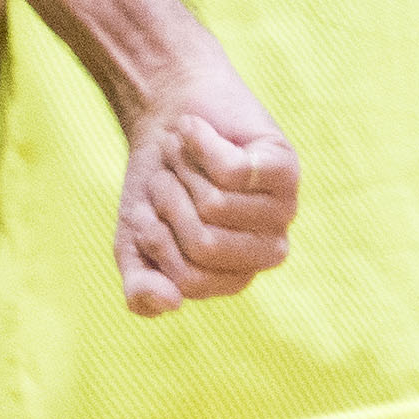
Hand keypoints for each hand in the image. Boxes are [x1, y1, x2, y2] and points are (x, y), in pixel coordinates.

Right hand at [110, 68, 296, 315]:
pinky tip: (197, 133)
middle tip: (167, 180)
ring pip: (216, 205)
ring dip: (183, 173)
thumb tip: (171, 303)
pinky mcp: (284, 166)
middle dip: (169, 207)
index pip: (190, 280)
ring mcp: (281, 208)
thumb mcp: (134, 245)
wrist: (166, 115)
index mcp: (232, 276)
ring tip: (183, 156)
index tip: (151, 215)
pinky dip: (198, 145)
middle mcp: (265, 248)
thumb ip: (141, 288)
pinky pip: (233, 171)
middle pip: (205, 245)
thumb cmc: (156, 187)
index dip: (158, 244)